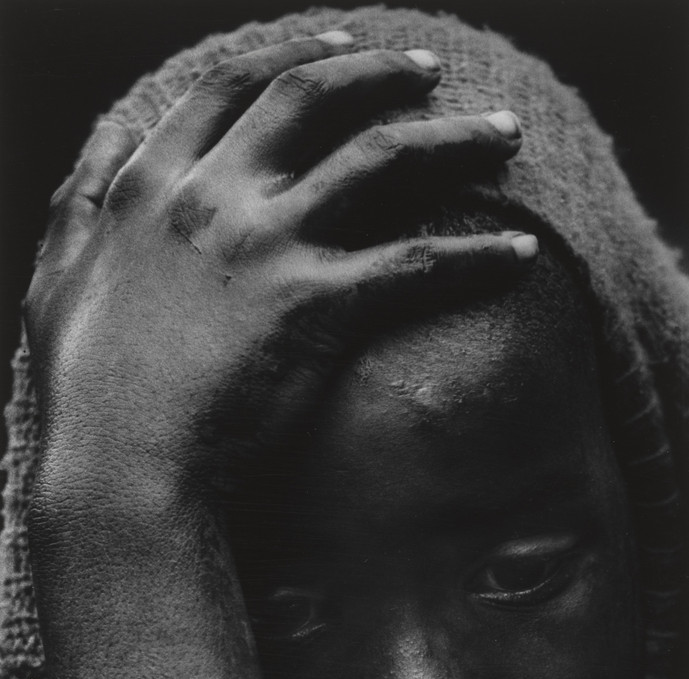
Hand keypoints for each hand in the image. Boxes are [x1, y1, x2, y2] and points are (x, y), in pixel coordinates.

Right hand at [24, 35, 534, 678]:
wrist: (122, 466)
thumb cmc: (86, 390)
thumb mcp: (59, 280)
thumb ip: (83, 209)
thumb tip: (103, 161)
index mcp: (152, 184)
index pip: (230, 87)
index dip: (290, 52)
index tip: (335, 44)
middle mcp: (215, 197)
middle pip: (314, 99)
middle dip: (381, 72)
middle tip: (428, 70)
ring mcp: (270, 246)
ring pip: (383, 159)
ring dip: (452, 138)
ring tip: (502, 135)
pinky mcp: (318, 306)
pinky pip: (419, 264)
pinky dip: (477, 256)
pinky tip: (519, 253)